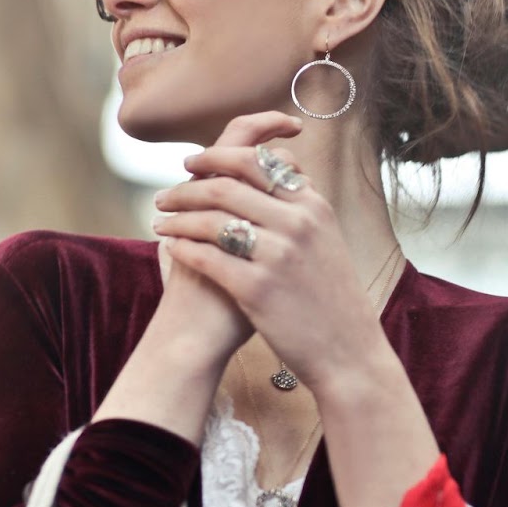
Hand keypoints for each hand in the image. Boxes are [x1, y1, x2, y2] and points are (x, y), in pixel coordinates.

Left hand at [151, 116, 389, 389]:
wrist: (347, 350)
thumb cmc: (329, 297)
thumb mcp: (325, 239)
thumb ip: (297, 206)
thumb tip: (270, 173)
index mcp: (312, 205)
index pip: (256, 161)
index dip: (216, 157)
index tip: (191, 162)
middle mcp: (297, 222)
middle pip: (226, 186)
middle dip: (185, 187)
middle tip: (163, 195)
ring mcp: (278, 254)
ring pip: (211, 220)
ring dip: (177, 218)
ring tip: (160, 224)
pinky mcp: (257, 288)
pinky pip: (207, 258)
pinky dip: (183, 250)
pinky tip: (172, 250)